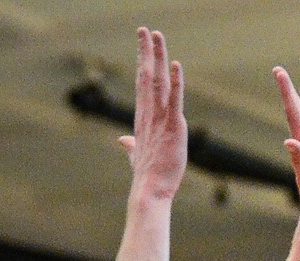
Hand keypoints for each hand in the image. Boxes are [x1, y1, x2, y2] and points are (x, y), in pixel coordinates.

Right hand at [120, 28, 187, 203]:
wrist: (150, 190)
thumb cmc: (146, 175)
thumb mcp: (137, 155)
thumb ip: (131, 145)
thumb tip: (123, 141)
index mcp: (143, 118)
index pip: (142, 84)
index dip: (142, 61)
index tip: (142, 43)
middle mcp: (149, 114)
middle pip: (147, 76)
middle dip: (146, 52)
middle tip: (145, 29)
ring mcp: (160, 119)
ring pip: (158, 82)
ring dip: (158, 58)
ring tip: (157, 36)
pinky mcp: (173, 127)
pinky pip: (174, 101)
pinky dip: (175, 83)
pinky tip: (176, 66)